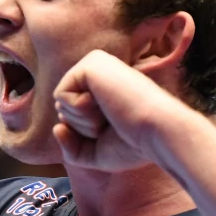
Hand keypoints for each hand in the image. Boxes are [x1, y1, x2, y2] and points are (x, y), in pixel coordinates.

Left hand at [51, 50, 192, 171]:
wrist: (157, 133)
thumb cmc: (134, 145)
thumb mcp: (97, 153)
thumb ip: (72, 147)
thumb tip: (57, 127)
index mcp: (104, 90)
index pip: (72, 118)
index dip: (87, 135)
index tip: (116, 130)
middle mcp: (100, 73)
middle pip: (63, 111)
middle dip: (83, 128)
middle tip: (114, 122)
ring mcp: (95, 65)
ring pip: (61, 105)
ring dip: (84, 121)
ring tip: (112, 113)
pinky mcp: (90, 63)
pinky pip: (61, 95)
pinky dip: (80, 110)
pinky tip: (105, 103)